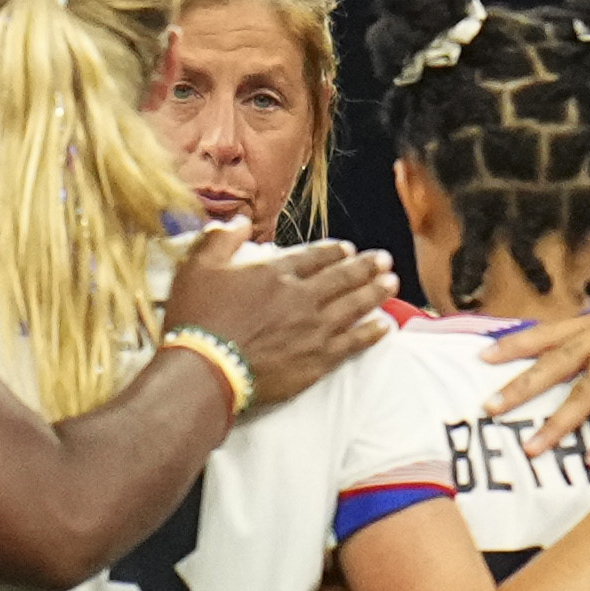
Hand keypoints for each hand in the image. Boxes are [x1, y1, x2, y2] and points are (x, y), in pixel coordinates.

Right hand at [170, 227, 391, 402]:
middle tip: (384, 261)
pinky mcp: (317, 360)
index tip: (348, 250)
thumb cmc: (197, 318)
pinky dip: (371, 333)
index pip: (314, 257)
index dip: (334, 252)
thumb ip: (220, 238)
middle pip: (342, 277)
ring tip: (392, 283)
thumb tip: (241, 222)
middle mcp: (302, 297)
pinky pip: (353, 343)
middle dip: (366, 267)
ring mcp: (314, 329)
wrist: (206, 369)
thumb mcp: (198, 266)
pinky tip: (385, 326)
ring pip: (354, 306)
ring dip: (375, 292)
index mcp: (276, 272)